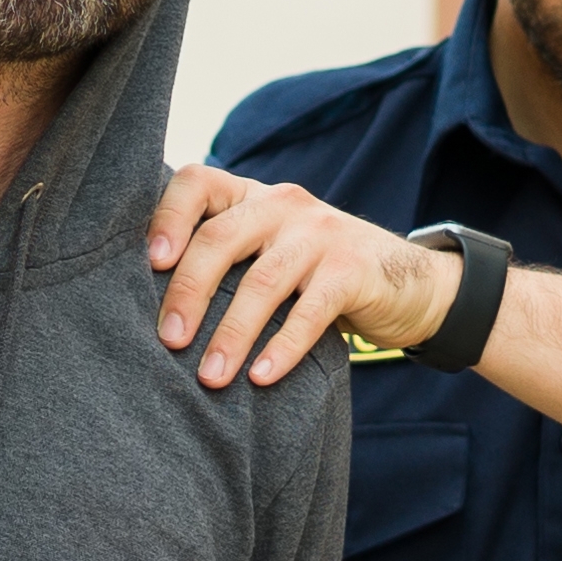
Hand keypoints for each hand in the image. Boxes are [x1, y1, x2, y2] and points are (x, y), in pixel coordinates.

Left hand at [148, 162, 457, 390]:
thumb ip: (223, 262)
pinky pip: (311, 311)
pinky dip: (283, 347)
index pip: (197, 183)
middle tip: (169, 341)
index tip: (150, 264)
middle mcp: (281, 205)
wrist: (410, 283)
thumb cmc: (315, 276)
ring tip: (211, 377)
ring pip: (263, 280)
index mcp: (250, 197)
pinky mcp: (353, 270)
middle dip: (189, 292)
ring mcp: (320, 234)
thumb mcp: (268, 253)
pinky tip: (261, 377)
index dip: (167, 217)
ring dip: (232, 333)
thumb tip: (151, 312)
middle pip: (220, 238)